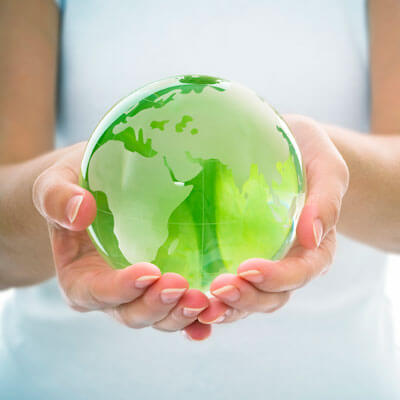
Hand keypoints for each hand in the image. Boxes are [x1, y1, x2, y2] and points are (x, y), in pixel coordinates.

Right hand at [32, 142, 210, 340]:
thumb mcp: (57, 183)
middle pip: (132, 313)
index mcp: (80, 277)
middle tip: (181, 286)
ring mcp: (139, 294)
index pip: (97, 292)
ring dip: (180, 314)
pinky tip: (212, 317)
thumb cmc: (79, 187)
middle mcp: (111, 294)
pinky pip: (178, 309)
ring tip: (203, 300)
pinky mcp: (161, 287)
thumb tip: (80, 211)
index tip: (148, 272)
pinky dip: (195, 321)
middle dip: (156, 305)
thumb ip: (57, 197)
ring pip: (159, 317)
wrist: (102, 189)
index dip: (121, 288)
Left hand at [198, 115, 348, 324]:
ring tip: (202, 306)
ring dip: (227, 308)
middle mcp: (288, 263)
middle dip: (247, 299)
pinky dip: (211, 304)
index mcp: (315, 247)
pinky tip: (189, 307)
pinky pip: (228, 288)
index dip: (278, 277)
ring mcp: (262, 264)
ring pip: (248, 300)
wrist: (286, 148)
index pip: (302, 271)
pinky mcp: (236, 258)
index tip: (249, 269)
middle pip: (272, 296)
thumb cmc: (307, 155)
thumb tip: (313, 235)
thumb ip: (326, 198)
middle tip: (219, 290)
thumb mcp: (325, 167)